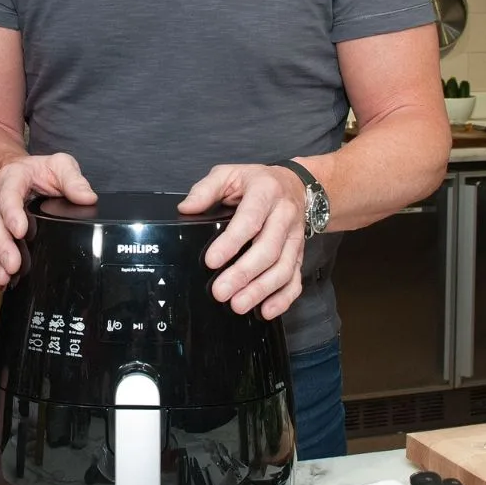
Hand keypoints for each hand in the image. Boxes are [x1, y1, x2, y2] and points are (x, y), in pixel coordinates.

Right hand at [0, 153, 95, 290]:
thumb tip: (87, 198)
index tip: (20, 230)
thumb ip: (73, 179)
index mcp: (12, 179)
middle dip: (2, 246)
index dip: (12, 213)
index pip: (8, 195)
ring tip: (5, 279)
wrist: (20, 173)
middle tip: (13, 264)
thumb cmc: (40, 171)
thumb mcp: (59, 165)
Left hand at [177, 164, 306, 319]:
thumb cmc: (257, 181)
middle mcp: (284, 216)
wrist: (296, 185)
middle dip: (244, 274)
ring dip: (261, 290)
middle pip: (268, 250)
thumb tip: (186, 208)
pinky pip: (295, 279)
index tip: (211, 261)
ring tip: (238, 304)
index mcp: (265, 193)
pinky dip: (283, 298)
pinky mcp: (299, 254)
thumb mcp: (229, 174)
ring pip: (283, 268)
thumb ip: (206, 189)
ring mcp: (295, 237)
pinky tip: (265, 311)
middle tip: (220, 292)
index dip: (231, 243)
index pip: (250, 220)